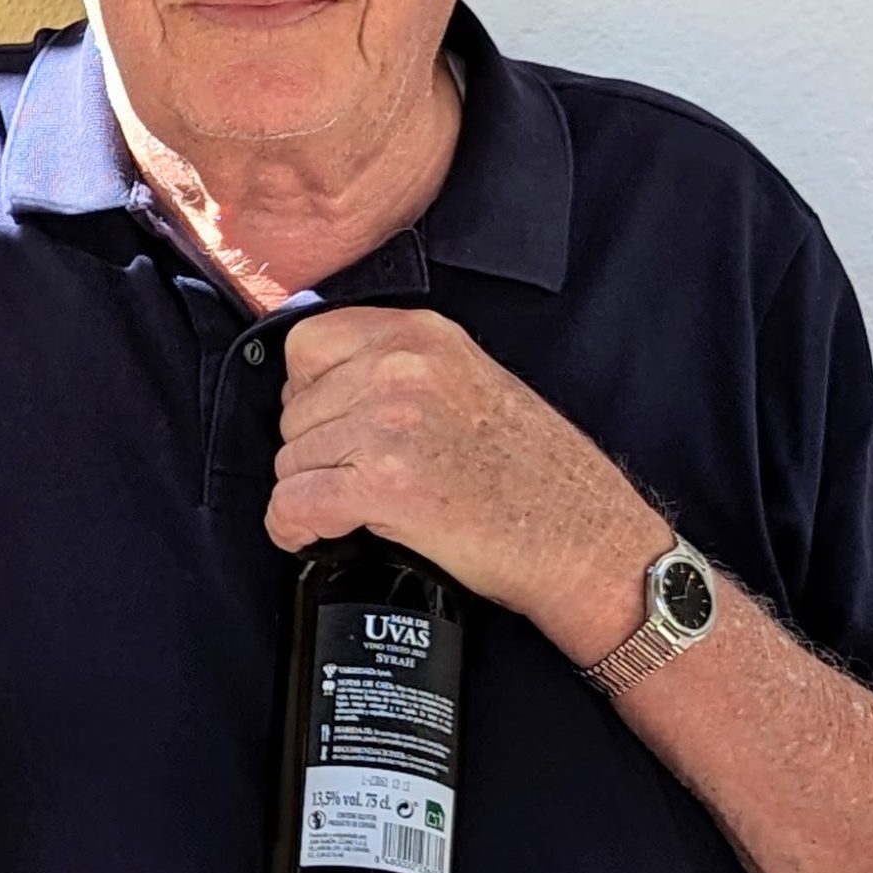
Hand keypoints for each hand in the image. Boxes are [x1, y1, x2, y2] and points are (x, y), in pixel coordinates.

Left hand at [268, 308, 666, 659]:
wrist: (584, 537)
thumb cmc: (533, 473)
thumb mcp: (467, 381)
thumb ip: (398, 369)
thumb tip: (317, 386)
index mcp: (421, 335)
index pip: (304, 346)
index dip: (309, 396)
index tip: (334, 427)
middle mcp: (401, 368)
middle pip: (292, 412)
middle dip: (315, 452)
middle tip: (362, 479)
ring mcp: (389, 424)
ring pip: (288, 462)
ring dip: (310, 493)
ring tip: (360, 509)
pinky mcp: (382, 485)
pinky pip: (292, 506)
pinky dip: (293, 529)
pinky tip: (317, 537)